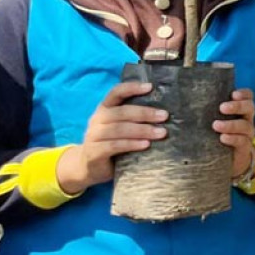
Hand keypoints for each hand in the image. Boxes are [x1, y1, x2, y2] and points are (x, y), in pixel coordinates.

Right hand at [56, 81, 167, 195]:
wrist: (89, 167)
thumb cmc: (112, 143)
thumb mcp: (122, 128)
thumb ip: (135, 119)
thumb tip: (164, 113)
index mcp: (105, 109)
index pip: (116, 93)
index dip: (131, 88)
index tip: (150, 87)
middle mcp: (97, 119)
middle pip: (121, 112)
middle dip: (145, 113)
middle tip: (164, 116)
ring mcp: (93, 136)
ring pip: (119, 129)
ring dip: (142, 130)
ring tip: (161, 133)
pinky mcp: (94, 152)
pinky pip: (114, 145)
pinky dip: (131, 144)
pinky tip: (146, 145)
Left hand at [214, 89, 254, 179]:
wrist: (228, 158)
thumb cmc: (216, 133)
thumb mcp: (213, 120)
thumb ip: (205, 111)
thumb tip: (178, 103)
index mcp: (240, 109)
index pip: (247, 96)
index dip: (243, 94)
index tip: (233, 94)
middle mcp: (246, 119)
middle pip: (249, 107)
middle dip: (237, 106)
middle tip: (222, 108)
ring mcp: (247, 133)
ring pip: (245, 125)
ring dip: (231, 124)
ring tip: (216, 125)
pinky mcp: (244, 147)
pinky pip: (242, 141)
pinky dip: (233, 138)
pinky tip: (223, 138)